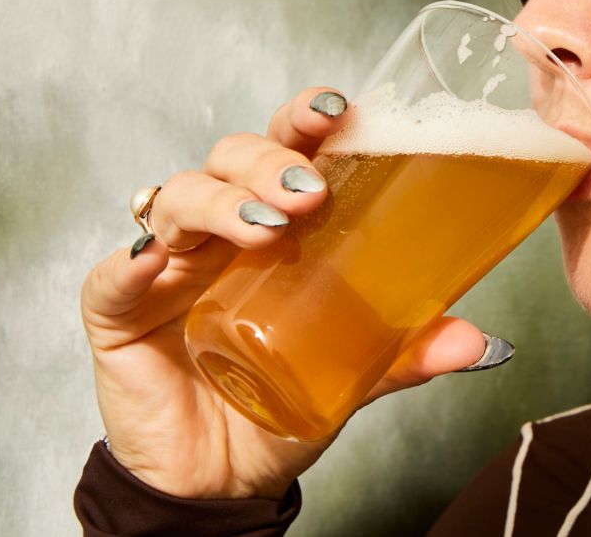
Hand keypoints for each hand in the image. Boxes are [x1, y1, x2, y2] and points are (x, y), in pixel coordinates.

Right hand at [80, 87, 493, 499]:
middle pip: (234, 157)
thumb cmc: (281, 402)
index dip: (306, 118)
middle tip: (310, 190)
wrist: (220, 481)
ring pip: (182, 197)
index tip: (340, 110)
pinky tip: (159, 260)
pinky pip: (117, 271)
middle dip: (271, 159)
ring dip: (223, 201)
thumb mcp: (355, 374)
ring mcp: (169, 263)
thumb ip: (406, 352)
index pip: (288, 149)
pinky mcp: (118, 307)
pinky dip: (135, 258)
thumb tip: (474, 340)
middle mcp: (221, 230)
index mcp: (277, 225)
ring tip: (266, 229)